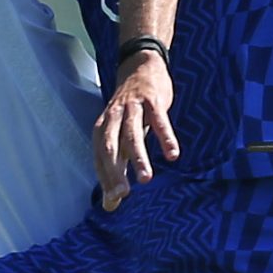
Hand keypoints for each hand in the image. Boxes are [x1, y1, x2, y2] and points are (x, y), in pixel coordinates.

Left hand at [94, 50, 177, 210]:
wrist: (141, 66)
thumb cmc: (128, 111)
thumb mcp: (119, 137)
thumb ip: (115, 170)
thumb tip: (110, 205)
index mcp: (102, 129)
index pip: (100, 159)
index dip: (106, 180)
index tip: (113, 203)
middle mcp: (113, 118)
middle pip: (110, 147)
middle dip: (115, 172)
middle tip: (122, 195)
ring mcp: (132, 107)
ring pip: (132, 134)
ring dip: (138, 157)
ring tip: (146, 179)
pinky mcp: (152, 99)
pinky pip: (159, 120)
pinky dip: (165, 137)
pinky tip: (172, 154)